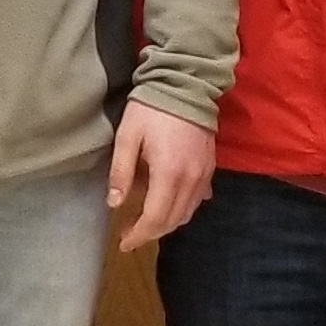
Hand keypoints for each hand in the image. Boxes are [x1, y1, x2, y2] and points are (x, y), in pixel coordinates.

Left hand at [108, 101, 214, 254]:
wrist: (186, 83)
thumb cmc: (151, 108)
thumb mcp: (127, 136)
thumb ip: (121, 172)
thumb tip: (115, 204)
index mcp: (168, 173)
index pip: (154, 218)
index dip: (138, 235)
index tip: (123, 242)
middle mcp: (191, 179)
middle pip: (172, 220)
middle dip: (150, 232)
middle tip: (130, 233)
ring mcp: (204, 174)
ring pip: (187, 212)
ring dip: (167, 222)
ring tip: (146, 221)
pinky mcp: (210, 167)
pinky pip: (198, 199)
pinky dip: (182, 208)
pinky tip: (169, 203)